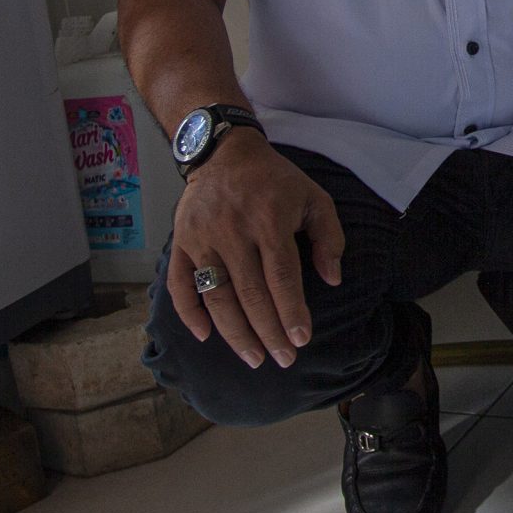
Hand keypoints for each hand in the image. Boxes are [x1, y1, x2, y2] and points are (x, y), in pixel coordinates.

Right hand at [167, 133, 345, 368]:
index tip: (301, 340)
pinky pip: (180, 283)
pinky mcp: (181, 242)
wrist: (224, 153)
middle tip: (283, 360)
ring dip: (234, 333)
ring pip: (217, 296)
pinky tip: (205, 335)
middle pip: (250, 294)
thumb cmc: (275, 180)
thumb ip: (329, 236)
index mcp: (269, 221)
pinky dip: (189, 312)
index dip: (291, 312)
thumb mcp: (313, 197)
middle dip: (268, 333)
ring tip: (253, 358)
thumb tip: (332, 279)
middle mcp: (234, 232)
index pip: (281, 277)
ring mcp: (203, 238)